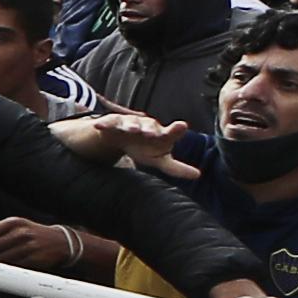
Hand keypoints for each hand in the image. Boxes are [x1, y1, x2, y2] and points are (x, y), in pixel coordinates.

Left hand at [0, 214, 81, 271]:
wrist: (62, 242)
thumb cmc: (34, 234)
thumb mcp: (20, 226)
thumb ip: (0, 232)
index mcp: (14, 222)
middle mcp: (21, 232)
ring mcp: (28, 245)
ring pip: (3, 258)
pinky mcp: (34, 258)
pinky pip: (15, 266)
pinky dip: (10, 269)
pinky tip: (8, 269)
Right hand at [54, 112, 186, 168]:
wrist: (121, 137)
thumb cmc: (144, 148)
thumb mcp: (159, 159)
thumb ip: (177, 168)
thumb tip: (198, 175)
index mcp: (160, 134)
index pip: (170, 132)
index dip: (175, 129)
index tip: (182, 126)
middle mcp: (146, 126)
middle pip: (149, 126)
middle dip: (150, 129)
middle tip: (152, 133)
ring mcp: (129, 123)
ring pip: (131, 123)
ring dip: (132, 125)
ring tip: (132, 129)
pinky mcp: (113, 123)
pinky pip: (109, 122)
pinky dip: (105, 124)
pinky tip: (99, 126)